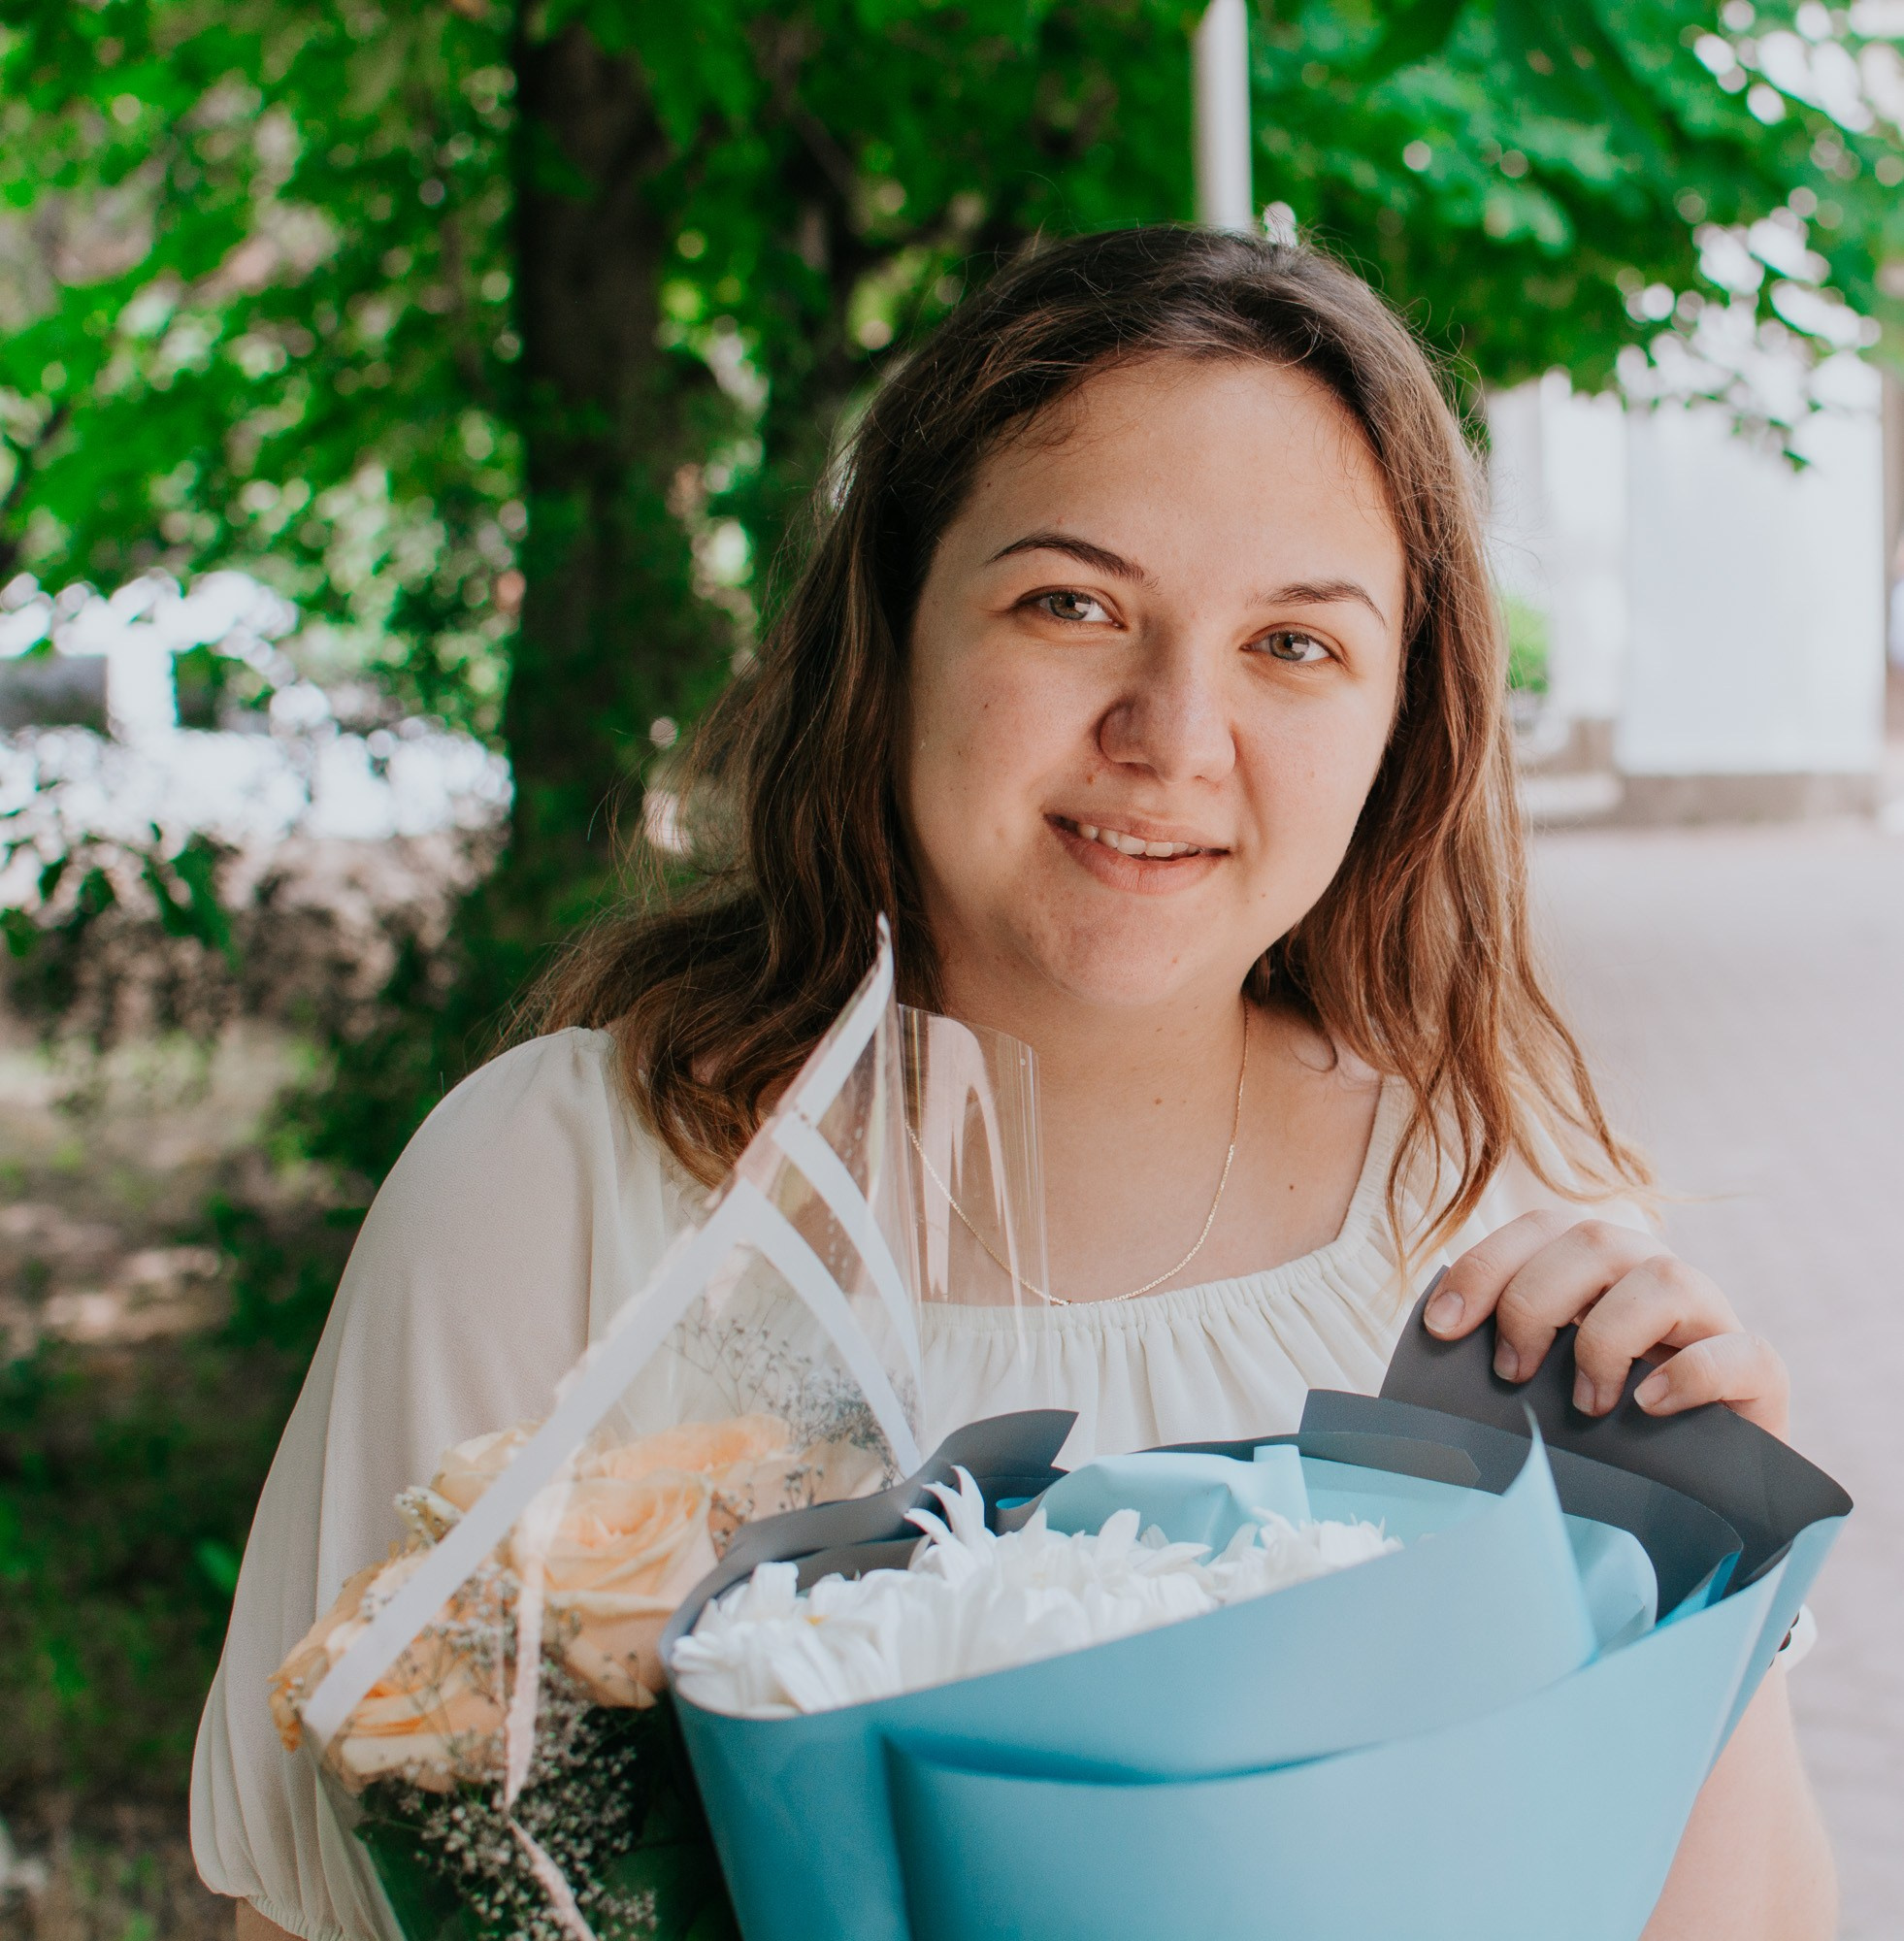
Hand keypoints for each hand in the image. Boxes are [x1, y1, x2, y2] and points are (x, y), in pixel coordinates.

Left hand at [1425, 1211, 1789, 1439]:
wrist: (1692, 1495)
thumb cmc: (1596, 1431)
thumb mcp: (1540, 1383)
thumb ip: (1502, 1354)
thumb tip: (1427, 1354)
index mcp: (1594, 1266)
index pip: (1538, 1229)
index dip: (1485, 1268)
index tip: (1442, 1327)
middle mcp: (1652, 1274)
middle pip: (1594, 1240)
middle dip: (1535, 1302)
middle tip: (1512, 1374)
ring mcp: (1712, 1317)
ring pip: (1666, 1277)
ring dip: (1607, 1338)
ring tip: (1584, 1403)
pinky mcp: (1759, 1372)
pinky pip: (1740, 1350)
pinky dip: (1689, 1373)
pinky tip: (1647, 1405)